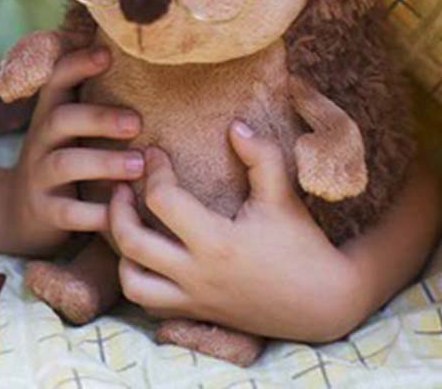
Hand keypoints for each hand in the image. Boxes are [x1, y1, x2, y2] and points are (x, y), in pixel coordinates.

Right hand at [5, 46, 144, 255]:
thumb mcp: (69, 129)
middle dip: (99, 118)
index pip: (57, 80)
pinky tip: (121, 212)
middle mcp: (40, 140)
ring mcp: (39, 176)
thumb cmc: (63, 159)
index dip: (78, 64)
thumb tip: (152, 69)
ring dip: (103, 163)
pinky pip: (69, 212)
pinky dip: (95, 213)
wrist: (19, 212)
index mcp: (50, 114)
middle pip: (61, 119)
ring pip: (65, 164)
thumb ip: (96, 105)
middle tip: (137, 122)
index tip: (107, 54)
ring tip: (138, 165)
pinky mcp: (45, 211)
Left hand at [108, 122, 365, 342]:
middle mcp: (198, 275)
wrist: (324, 302)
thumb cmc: (302, 243)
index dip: (154, 171)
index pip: (162, 201)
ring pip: (132, 282)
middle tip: (121, 187)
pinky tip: (145, 256)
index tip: (155, 154)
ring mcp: (194, 299)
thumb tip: (234, 126)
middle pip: (132, 242)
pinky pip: (148, 305)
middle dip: (118, 209)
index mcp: (217, 242)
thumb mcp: (283, 196)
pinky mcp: (196, 314)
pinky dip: (138, 280)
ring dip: (121, 252)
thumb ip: (261, 157)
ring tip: (127, 225)